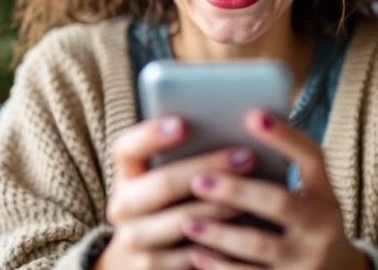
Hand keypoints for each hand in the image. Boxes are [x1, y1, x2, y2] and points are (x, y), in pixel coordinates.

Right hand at [95, 116, 255, 269]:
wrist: (135, 260)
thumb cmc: (164, 205)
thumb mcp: (162, 179)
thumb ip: (184, 155)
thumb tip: (228, 129)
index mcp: (126, 175)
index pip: (127, 147)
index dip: (151, 135)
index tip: (183, 123)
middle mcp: (122, 207)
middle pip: (163, 182)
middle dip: (209, 167)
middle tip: (246, 156)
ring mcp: (134, 240)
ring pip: (185, 219)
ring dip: (222, 207)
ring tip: (255, 193)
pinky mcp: (152, 269)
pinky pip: (194, 255)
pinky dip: (223, 242)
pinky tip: (248, 230)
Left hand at [180, 110, 369, 269]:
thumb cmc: (306, 224)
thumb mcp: (308, 196)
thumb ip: (278, 173)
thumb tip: (228, 139)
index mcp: (325, 193)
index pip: (311, 156)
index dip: (284, 135)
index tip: (253, 115)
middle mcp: (323, 225)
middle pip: (279, 201)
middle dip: (235, 189)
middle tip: (197, 179)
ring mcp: (309, 260)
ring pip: (259, 245)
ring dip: (218, 232)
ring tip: (187, 221)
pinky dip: (219, 267)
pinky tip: (196, 255)